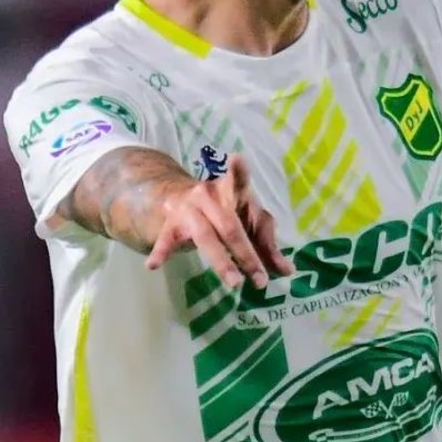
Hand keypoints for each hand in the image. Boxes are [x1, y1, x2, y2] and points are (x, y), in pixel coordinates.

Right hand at [145, 155, 294, 287]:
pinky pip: (167, 240)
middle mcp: (210, 196)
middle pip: (230, 225)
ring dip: (222, 262)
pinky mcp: (171, 224)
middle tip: (261, 281)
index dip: (239, 173)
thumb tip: (288, 271)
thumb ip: (266, 246)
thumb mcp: (246, 223)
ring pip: (206, 237)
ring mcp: (189, 209)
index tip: (237, 158)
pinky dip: (162, 252)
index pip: (239, 184)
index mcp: (233, 191)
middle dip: (247, 254)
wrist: (180, 200)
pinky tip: (153, 265)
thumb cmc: (224, 213)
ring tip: (235, 283)